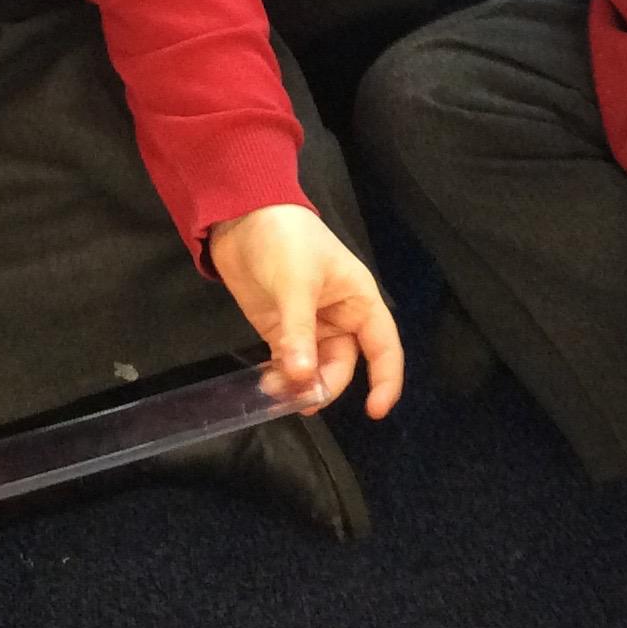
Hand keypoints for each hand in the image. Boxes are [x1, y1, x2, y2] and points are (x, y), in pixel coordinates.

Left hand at [208, 204, 404, 417]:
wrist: (241, 215)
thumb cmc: (285, 239)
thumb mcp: (296, 283)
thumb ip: (299, 332)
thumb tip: (301, 378)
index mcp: (358, 300)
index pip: (383, 346)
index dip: (385, 379)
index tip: (374, 412)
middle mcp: (339, 317)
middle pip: (344, 364)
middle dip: (326, 384)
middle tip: (301, 400)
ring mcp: (308, 325)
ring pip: (315, 368)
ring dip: (301, 386)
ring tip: (277, 395)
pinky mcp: (279, 329)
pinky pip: (288, 362)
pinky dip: (281, 377)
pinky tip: (267, 385)